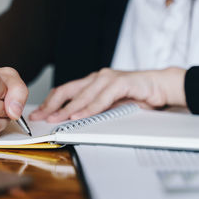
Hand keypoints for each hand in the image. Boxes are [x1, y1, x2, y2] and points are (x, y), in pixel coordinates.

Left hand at [29, 67, 185, 122]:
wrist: (160, 86)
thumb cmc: (135, 96)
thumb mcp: (109, 106)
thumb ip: (93, 109)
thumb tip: (72, 121)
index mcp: (91, 82)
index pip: (64, 91)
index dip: (49, 103)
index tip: (38, 114)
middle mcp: (96, 78)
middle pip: (67, 91)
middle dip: (51, 106)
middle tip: (39, 117)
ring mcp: (107, 78)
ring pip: (82, 96)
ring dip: (67, 110)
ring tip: (55, 120)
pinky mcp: (120, 82)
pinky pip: (101, 98)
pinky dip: (89, 108)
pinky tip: (79, 116)